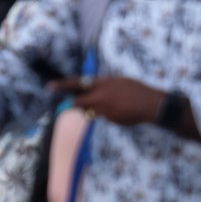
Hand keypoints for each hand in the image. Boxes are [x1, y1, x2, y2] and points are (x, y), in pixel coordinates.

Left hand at [48, 76, 162, 126]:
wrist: (150, 104)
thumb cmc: (137, 89)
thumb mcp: (119, 81)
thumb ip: (104, 85)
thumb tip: (94, 90)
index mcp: (102, 83)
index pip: (78, 83)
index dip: (62, 85)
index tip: (49, 87)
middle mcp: (100, 97)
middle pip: (78, 102)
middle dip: (74, 103)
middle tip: (74, 102)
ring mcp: (104, 110)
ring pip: (90, 111)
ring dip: (94, 108)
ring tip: (111, 104)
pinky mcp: (109, 120)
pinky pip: (103, 117)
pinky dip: (109, 114)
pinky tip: (122, 111)